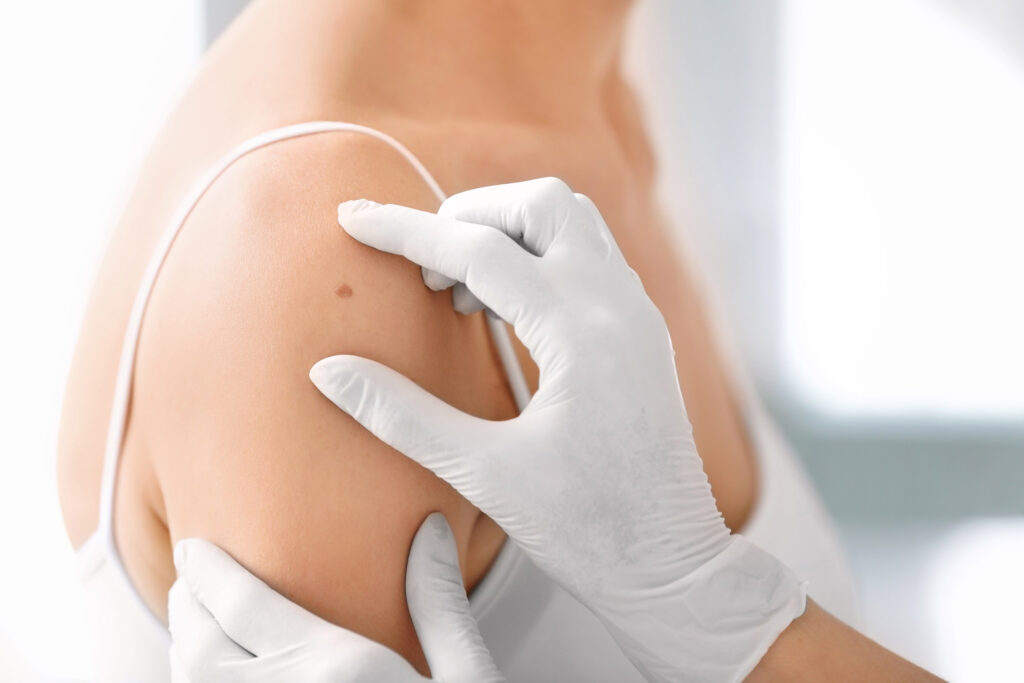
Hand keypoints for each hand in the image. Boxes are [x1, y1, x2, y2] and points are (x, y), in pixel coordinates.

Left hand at [168, 513, 502, 682]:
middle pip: (202, 649)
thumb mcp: (472, 680)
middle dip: (188, 608)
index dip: (210, 571)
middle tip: (189, 583)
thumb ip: (439, 604)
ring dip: (184, 653)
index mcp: (340, 672)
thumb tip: (428, 526)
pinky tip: (213, 682)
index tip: (193, 548)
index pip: (245, 605)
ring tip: (194, 627)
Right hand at [314, 178, 805, 681]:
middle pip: (541, 204)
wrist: (672, 566)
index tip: (353, 218)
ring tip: (459, 291)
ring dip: (508, 233)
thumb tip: (328, 371)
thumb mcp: (485, 473)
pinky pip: (589, 258)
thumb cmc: (587, 529)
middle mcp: (616, 305)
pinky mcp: (641, 332)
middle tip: (422, 269)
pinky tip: (504, 310)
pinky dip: (539, 259)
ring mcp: (636, 314)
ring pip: (572, 223)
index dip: (408, 232)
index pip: (480, 250)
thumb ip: (402, 415)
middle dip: (470, 214)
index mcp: (578, 332)